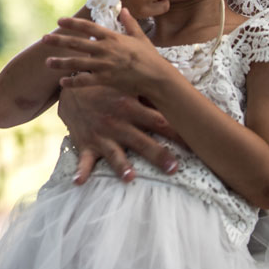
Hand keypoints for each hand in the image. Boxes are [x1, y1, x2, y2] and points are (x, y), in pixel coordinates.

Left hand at [44, 10, 171, 96]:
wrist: (158, 77)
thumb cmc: (150, 57)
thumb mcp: (140, 37)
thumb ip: (130, 23)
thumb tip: (124, 10)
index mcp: (113, 37)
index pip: (88, 27)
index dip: (73, 23)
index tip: (60, 21)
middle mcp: (106, 49)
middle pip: (77, 43)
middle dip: (59, 41)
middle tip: (44, 39)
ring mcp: (105, 65)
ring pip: (77, 62)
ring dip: (61, 62)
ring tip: (47, 62)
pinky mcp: (106, 79)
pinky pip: (86, 81)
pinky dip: (73, 82)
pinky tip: (62, 82)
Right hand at [57, 84, 178, 183]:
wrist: (73, 90)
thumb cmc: (108, 90)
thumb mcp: (128, 88)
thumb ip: (150, 96)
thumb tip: (180, 99)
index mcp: (130, 107)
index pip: (159, 121)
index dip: (177, 132)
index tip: (195, 142)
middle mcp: (117, 123)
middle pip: (141, 141)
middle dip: (157, 154)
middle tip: (173, 168)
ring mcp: (101, 136)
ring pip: (114, 153)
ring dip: (121, 166)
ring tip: (130, 177)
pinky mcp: (86, 145)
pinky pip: (83, 160)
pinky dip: (82, 171)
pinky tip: (80, 181)